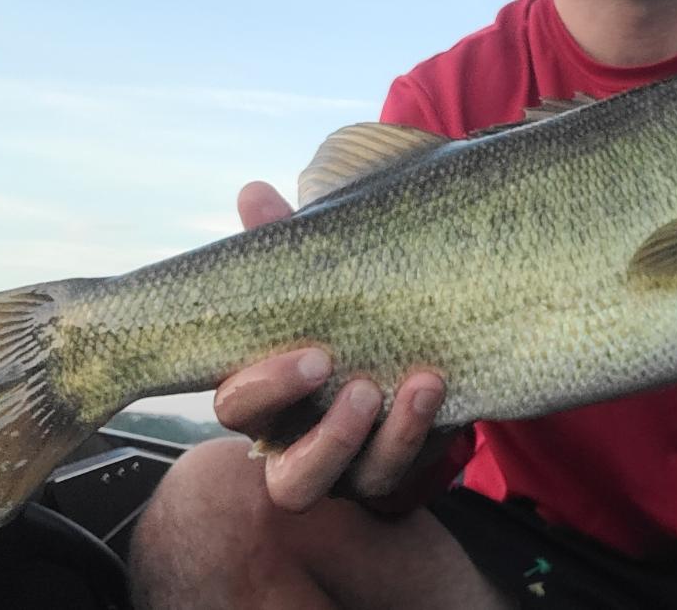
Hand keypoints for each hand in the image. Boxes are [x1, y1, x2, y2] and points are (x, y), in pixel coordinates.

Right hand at [213, 181, 464, 513]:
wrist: (406, 347)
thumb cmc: (346, 311)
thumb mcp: (322, 279)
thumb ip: (289, 245)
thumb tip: (254, 192)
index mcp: (268, 396)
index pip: (239, 406)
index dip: (266, 387)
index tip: (312, 352)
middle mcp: (300, 444)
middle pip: (290, 474)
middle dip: (324, 434)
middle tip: (362, 378)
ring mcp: (350, 466)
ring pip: (349, 483)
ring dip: (383, 437)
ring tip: (419, 382)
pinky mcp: (395, 468)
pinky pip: (401, 470)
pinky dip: (419, 431)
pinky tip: (437, 384)